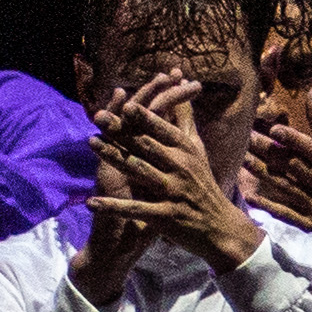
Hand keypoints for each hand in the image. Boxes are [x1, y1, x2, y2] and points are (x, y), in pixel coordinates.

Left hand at [80, 76, 254, 290]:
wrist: (220, 228)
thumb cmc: (203, 185)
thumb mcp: (197, 150)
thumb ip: (185, 119)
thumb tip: (183, 84)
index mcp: (186, 150)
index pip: (163, 129)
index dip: (144, 117)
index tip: (126, 103)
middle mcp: (181, 168)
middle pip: (146, 145)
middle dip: (121, 130)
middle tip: (98, 116)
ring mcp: (173, 192)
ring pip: (139, 170)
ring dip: (114, 156)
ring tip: (91, 143)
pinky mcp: (166, 216)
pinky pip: (135, 209)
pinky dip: (113, 207)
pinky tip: (91, 203)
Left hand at [245, 102, 311, 243]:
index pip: (311, 149)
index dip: (294, 139)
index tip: (274, 128)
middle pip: (292, 165)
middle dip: (269, 152)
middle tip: (246, 138)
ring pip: (285, 187)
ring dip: (263, 174)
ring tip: (243, 160)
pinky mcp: (303, 220)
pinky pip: (284, 212)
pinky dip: (267, 205)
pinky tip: (249, 196)